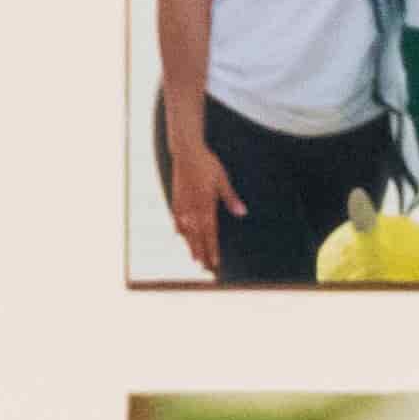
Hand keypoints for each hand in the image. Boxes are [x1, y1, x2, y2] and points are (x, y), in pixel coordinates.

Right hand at [162, 124, 228, 273]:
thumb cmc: (207, 163)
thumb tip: (242, 212)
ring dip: (191, 245)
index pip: (210, 232)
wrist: (186, 150)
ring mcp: (182, 203)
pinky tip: (179, 236)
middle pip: (198, 235)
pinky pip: (177, 217)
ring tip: (194, 259)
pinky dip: (179, 228)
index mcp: (206, 203)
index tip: (215, 262)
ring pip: (186, 230)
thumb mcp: (222, 179)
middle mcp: (193, 207)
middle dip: (202, 253)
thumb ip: (230, 197)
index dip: (212, 248)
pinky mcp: (176, 197)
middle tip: (206, 269)